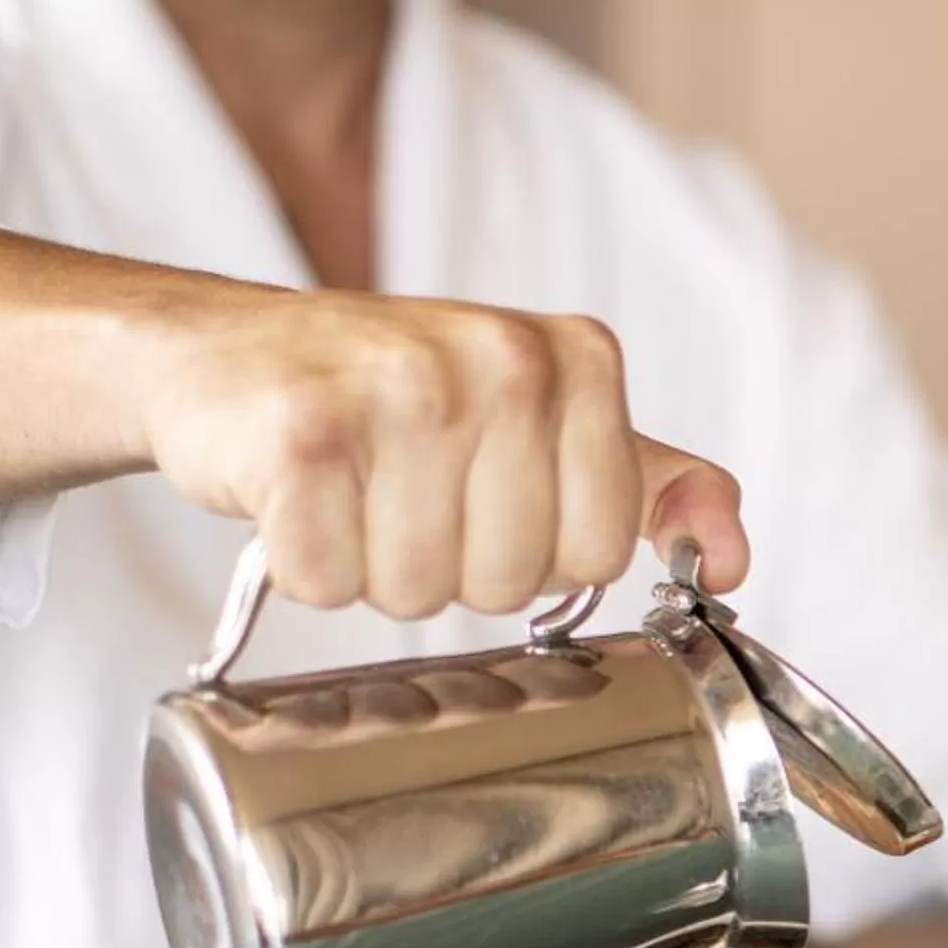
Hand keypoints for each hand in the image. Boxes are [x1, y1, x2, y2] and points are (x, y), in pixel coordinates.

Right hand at [142, 290, 748, 615]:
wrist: (217, 355)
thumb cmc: (391, 404)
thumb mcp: (543, 424)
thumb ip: (647, 487)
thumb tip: (730, 563)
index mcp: (578, 357)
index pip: (598, 552)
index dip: (533, 553)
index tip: (481, 494)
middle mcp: (500, 355)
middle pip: (512, 580)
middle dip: (451, 565)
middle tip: (402, 493)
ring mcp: (400, 386)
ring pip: (422, 592)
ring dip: (374, 567)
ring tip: (350, 491)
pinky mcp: (301, 432)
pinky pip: (328, 580)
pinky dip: (302, 564)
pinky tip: (293, 495)